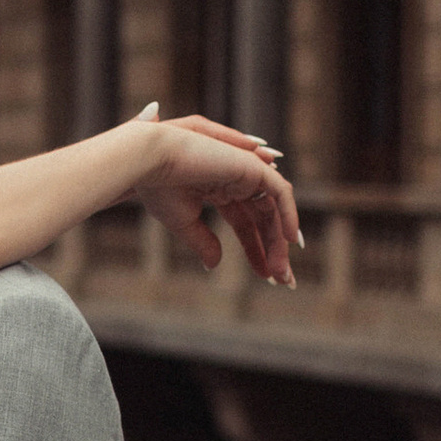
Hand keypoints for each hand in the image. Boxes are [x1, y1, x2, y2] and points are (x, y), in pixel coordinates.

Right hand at [138, 114, 299, 284]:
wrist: (149, 160)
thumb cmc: (158, 186)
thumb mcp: (182, 222)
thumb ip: (202, 241)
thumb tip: (215, 265)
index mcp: (218, 189)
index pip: (245, 222)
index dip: (255, 249)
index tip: (265, 275)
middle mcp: (235, 180)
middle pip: (263, 218)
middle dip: (273, 249)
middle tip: (281, 280)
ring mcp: (245, 171)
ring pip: (274, 210)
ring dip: (280, 242)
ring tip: (282, 273)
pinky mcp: (251, 166)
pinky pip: (280, 192)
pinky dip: (289, 215)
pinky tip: (291, 242)